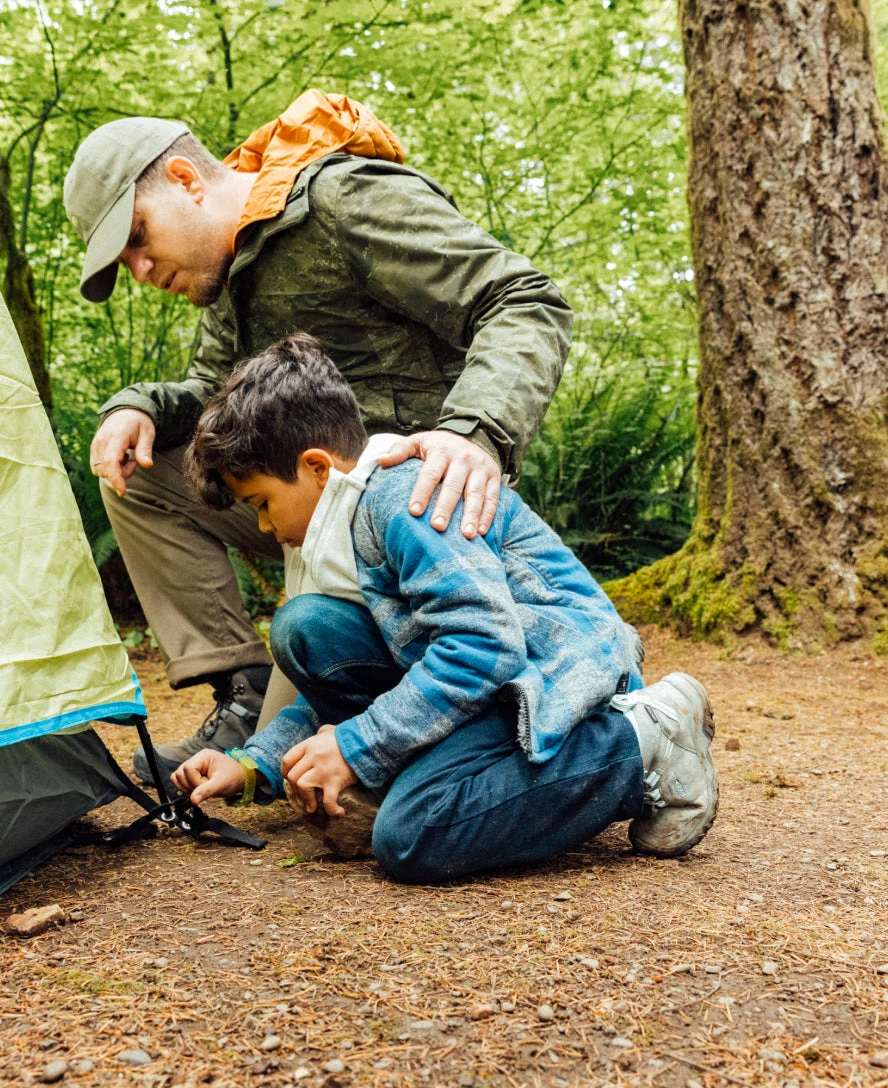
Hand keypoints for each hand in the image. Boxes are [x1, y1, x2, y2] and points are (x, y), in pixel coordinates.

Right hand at [90, 409, 155, 496]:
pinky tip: (118, 459)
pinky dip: (109, 469)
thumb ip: (145, 450)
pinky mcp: (93, 449)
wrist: (125, 412)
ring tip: (126, 458)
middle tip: (134, 461)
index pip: (110, 461)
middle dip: (122, 474)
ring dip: (115, 471)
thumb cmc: (139, 423)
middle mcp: (101, 441)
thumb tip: (148, 465)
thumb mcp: (148, 433)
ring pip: (100, 470)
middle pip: (106, 469)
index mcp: (116, 436)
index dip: (115, 478)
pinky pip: (97, 467)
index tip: (123, 492)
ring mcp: (95, 445)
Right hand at [171, 749, 244, 805]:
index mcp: (203, 757)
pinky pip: (180, 782)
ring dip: (186, 788)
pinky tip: (197, 792)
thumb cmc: (233, 777)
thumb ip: (207, 790)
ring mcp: (193, 767)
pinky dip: (186, 789)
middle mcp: (196, 760)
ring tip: (201, 790)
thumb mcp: (222, 783)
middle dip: (190, 786)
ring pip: (177, 778)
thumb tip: (192, 800)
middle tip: (205, 789)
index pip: (188, 769)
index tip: (206, 785)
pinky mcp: (192, 775)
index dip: (194, 781)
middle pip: (179, 773)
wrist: (240, 778)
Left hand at [280, 724, 357, 816]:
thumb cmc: (348, 736)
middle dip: (295, 789)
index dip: (285, 772)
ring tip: (312, 807)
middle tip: (303, 795)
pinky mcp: (335, 781)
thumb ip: (321, 733)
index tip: (289, 779)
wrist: (366, 741)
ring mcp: (323, 769)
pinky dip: (332, 809)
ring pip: (302, 787)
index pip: (287, 760)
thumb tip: (319, 734)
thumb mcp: (330, 730)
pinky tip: (338, 813)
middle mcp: (313, 757)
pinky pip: (328, 800)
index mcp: (309, 745)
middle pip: (292, 776)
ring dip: (306, 799)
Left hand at [377, 431, 499, 537]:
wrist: (471, 437)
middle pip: (453, 486)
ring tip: (466, 535)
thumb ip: (400, 451)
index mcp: (441, 450)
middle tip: (438, 527)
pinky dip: (488, 515)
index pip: (430, 474)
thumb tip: (382, 461)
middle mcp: (463, 458)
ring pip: (475, 494)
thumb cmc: (438, 447)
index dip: (422, 493)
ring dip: (471, 515)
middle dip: (446, 507)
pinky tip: (481, 532)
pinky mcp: (494, 476)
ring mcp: (481, 467)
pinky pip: (492, 498)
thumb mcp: (418, 442)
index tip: (413, 511)